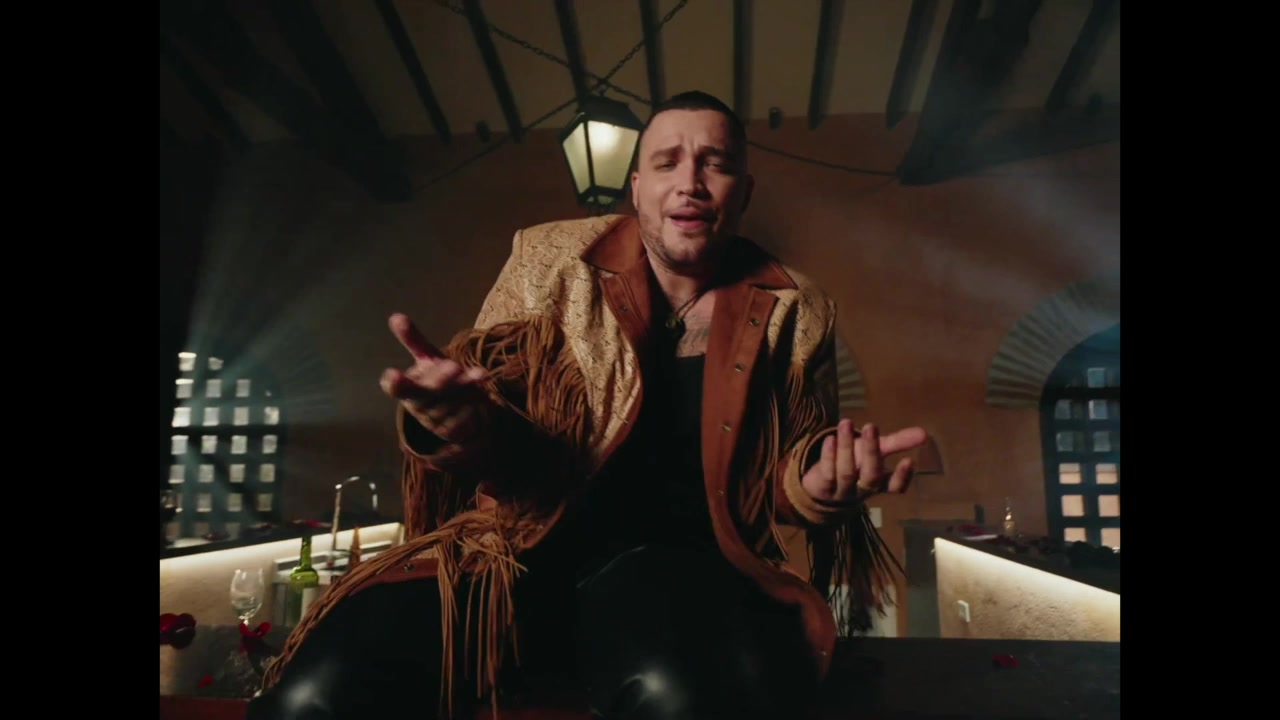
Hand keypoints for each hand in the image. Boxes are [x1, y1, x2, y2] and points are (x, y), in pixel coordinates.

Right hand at [379, 313, 489, 442]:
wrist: (454, 414)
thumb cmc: (436, 379)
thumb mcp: (426, 359)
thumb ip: (413, 340)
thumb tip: (395, 315)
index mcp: (407, 387)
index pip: (395, 387)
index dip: (393, 382)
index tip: (393, 374)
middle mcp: (417, 405)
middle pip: (427, 392)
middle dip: (441, 380)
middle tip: (455, 366)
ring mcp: (433, 421)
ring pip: (451, 401)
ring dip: (466, 387)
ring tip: (479, 374)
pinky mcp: (451, 431)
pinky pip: (465, 414)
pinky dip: (474, 401)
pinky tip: (481, 393)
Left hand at [801, 419, 926, 504]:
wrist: (822, 489)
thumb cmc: (856, 465)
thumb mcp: (877, 453)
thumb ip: (898, 442)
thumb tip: (925, 433)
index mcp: (879, 483)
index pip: (895, 486)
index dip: (902, 477)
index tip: (909, 460)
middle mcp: (862, 489)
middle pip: (870, 475)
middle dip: (871, 451)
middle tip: (872, 427)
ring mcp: (842, 490)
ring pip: (846, 471)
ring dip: (846, 446)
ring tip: (846, 422)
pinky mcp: (823, 487)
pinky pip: (826, 472)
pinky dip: (828, 456)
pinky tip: (830, 438)